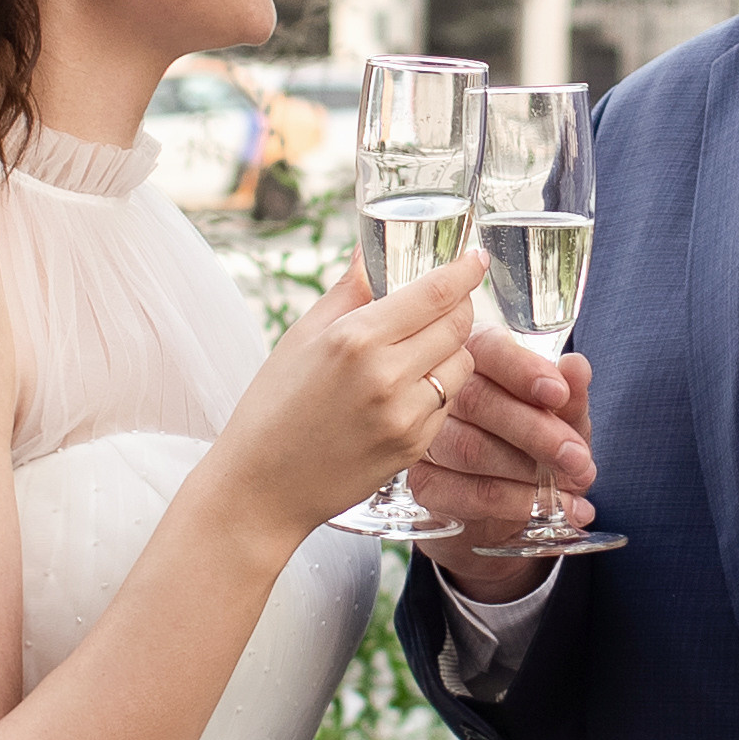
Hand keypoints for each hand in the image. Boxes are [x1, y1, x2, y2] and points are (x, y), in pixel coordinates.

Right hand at [212, 252, 482, 548]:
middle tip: (444, 305)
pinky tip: (404, 393)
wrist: (262, 487)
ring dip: (450, 351)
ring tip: (418, 353)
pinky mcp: (413, 447)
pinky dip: (436, 391)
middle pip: (458, 325)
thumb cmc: (273, 407)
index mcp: (355, 338)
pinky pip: (447, 405)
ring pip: (461, 365)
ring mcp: (405, 416)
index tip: (476, 257)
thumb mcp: (301, 337)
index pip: (435, 292)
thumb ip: (347, 291)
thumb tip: (370, 252)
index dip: (464, 270)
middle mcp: (387, 375)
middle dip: (458, 308)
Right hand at [415, 332, 597, 600]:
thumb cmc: (536, 444)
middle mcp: (443, 393)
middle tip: (578, 458)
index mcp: (477, 359)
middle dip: (536, 431)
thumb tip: (576, 368)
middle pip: (479, 402)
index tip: (558, 394)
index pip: (488, 350)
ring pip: (472, 449)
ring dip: (528, 471)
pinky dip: (516, 503)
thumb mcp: (564, 418)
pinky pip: (468, 492)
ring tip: (572, 486)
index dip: (522, 370)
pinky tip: (551, 509)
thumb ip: (570, 394)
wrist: (512, 504)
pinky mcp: (425, 483)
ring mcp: (427, 439)